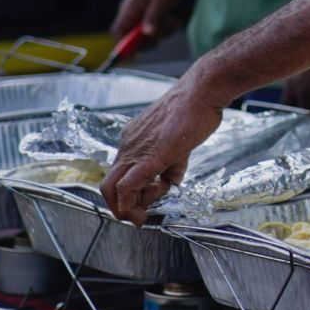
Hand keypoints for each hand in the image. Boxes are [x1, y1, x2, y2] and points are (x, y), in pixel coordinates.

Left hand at [101, 79, 222, 224]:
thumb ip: (172, 164)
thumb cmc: (195, 109)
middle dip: (120, 207)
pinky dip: (130, 202)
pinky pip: (128, 184)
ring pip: (112, 188)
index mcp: (134, 140)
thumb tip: (171, 181)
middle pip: (108, 184)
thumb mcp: (179, 143)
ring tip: (148, 211)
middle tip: (137, 217)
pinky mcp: (150, 157)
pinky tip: (142, 209)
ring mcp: (136, 150)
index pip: (120, 173)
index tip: (146, 202)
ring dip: (127, 208)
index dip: (130, 194)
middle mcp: (129, 145)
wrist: (202, 92)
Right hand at [110, 0, 186, 50]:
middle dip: (150, 40)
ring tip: (172, 20)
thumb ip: (154, 17)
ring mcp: (139, 17)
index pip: (118, 34)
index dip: (123, 48)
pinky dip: (165, 29)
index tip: (133, 58)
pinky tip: (173, 18)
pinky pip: (155, 31)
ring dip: (161, 33)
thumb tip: (147, 34)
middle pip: (133, 40)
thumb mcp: (162, 0)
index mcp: (128, 10)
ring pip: (147, 37)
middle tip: (165, 28)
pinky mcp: (148, 17)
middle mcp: (131, 15)